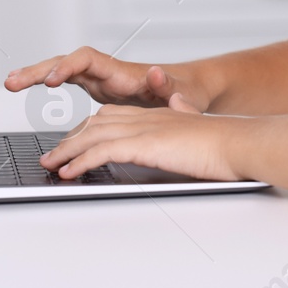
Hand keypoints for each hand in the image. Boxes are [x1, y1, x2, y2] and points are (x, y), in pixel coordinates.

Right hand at [5, 47, 206, 110]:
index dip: (69, 67)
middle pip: (66, 61)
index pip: (88, 60)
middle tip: (13, 81)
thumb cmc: (187, 93)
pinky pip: (64, 80)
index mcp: (122, 72)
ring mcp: (99, 78)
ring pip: (60, 69)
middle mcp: (106, 71)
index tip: (53, 80)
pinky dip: (44, 81)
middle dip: (39, 70)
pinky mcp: (96, 87)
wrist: (189, 91)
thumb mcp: (185, 94)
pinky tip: (24, 86)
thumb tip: (159, 73)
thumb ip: (171, 87)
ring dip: (34, 74)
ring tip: (9, 82)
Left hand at [39, 93, 244, 181]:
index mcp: (155, 116)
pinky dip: (80, 161)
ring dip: (66, 152)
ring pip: (92, 136)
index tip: (72, 144)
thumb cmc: (223, 145)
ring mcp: (143, 129)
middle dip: (69, 140)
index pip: (110, 118)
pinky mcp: (143, 144)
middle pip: (95, 124)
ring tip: (50, 165)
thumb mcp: (194, 133)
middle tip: (51, 156)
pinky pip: (102, 151)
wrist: (237, 142)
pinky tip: (68, 171)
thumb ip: (183, 127)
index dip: (87, 131)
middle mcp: (145, 118)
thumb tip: (180, 124)